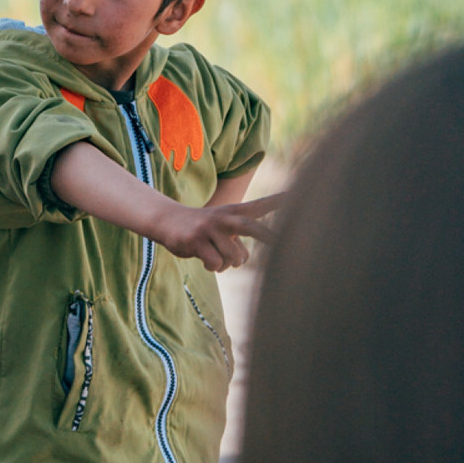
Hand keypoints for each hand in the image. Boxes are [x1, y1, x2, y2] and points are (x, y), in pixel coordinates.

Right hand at [151, 193, 283, 271]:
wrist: (167, 221)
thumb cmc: (203, 228)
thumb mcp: (223, 225)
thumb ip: (239, 237)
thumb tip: (246, 260)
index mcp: (233, 211)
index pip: (259, 206)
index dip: (278, 201)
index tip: (296, 195)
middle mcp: (223, 217)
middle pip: (251, 227)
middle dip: (269, 237)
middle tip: (282, 245)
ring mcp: (209, 229)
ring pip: (233, 257)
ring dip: (229, 264)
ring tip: (219, 259)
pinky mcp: (195, 241)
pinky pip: (215, 263)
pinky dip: (214, 267)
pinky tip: (206, 261)